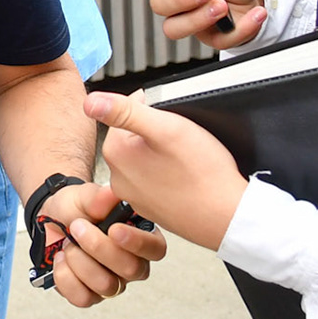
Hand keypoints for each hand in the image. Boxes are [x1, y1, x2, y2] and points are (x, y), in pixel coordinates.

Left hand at [36, 180, 165, 307]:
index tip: (113, 229)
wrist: (50, 220)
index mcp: (140, 237)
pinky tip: (60, 259)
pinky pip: (83, 298)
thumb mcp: (84, 196)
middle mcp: (132, 264)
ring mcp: (113, 282)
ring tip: (67, 243)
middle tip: (77, 226)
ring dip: (79, 261)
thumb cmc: (77, 208)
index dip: (138, 242)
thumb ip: (98, 197)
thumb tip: (111, 193)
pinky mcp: (90, 295)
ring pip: (106, 286)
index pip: (155, 249)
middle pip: (131, 270)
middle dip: (98, 247)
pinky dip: (66, 278)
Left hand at [88, 91, 246, 251]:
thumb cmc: (202, 174)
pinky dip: (170, 174)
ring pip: (146, 158)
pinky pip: (156, 179)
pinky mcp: (152, 207)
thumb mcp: (165, 129)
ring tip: (186, 157)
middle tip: (181, 138)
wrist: (227, 216)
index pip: (123, 113)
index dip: (149, 107)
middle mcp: (119, 178)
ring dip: (163, 152)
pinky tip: (186, 176)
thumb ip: (124, 112)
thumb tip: (90, 101)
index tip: (169, 115)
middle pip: (133, 136)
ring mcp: (135, 195)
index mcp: (116, 154)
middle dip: (156, 131)